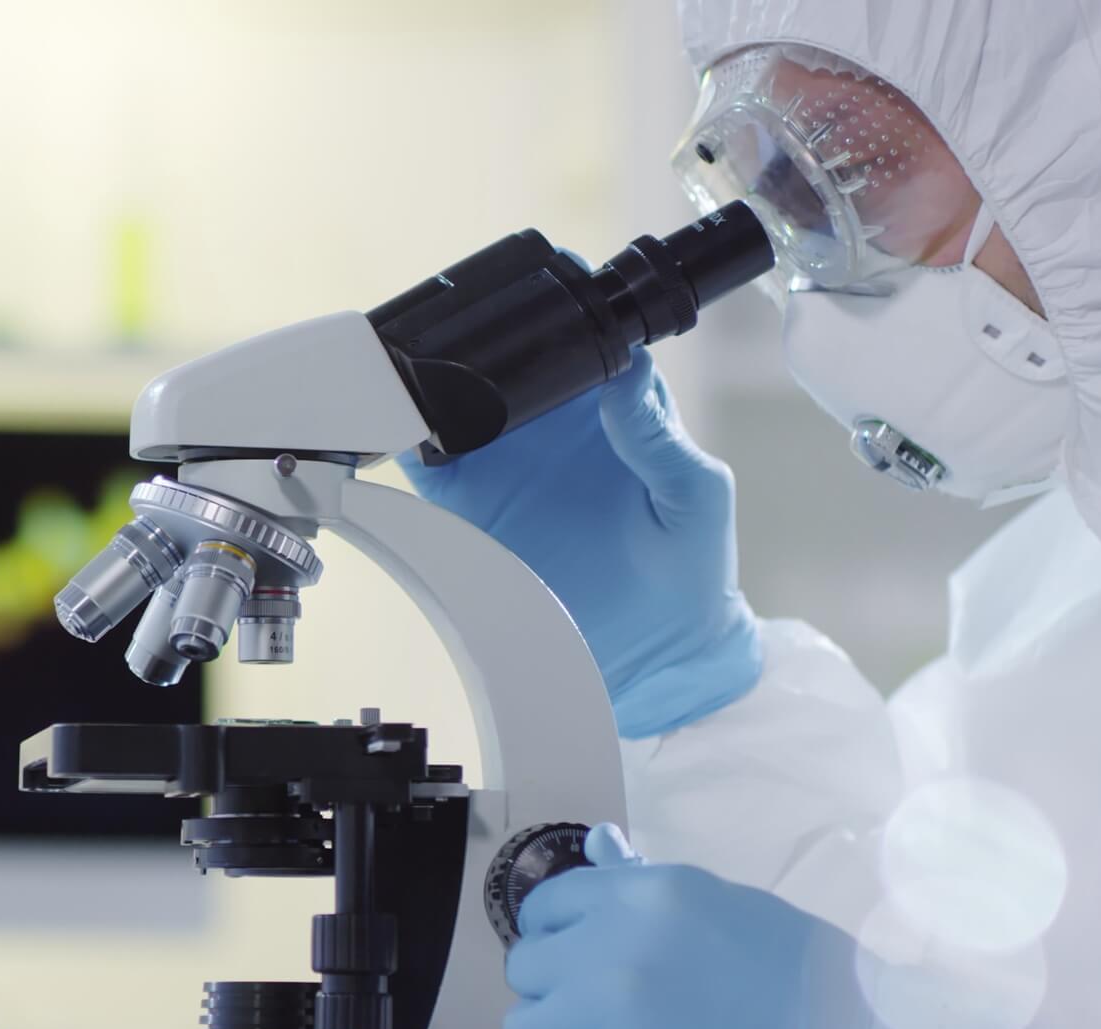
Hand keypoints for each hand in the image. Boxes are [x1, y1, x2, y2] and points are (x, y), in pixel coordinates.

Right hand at [398, 349, 759, 738]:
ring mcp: (503, 465)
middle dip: (475, 343)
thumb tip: (628, 370)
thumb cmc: (691, 565)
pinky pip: (425, 466)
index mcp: (605, 405)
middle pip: (500, 362)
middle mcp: (547, 426)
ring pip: (453, 404)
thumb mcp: (695, 493)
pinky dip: (405, 444)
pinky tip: (405, 432)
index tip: (537, 303)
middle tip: (462, 338)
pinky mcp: (469, 508)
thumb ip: (659, 434)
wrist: (654, 653)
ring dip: (432, 386)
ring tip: (425, 379)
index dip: (551, 314)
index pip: (571, 340)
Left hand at [502, 825, 908, 1028]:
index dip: (560, 937)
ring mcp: (603, 1023)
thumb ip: (644, 887)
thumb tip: (594, 845)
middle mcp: (611, 950)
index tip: (582, 959)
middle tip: (608, 1012)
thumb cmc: (804, 980)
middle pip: (526, 970)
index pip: (546, 908)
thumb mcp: (723, 906)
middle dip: (560, 989)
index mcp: (644, 896)